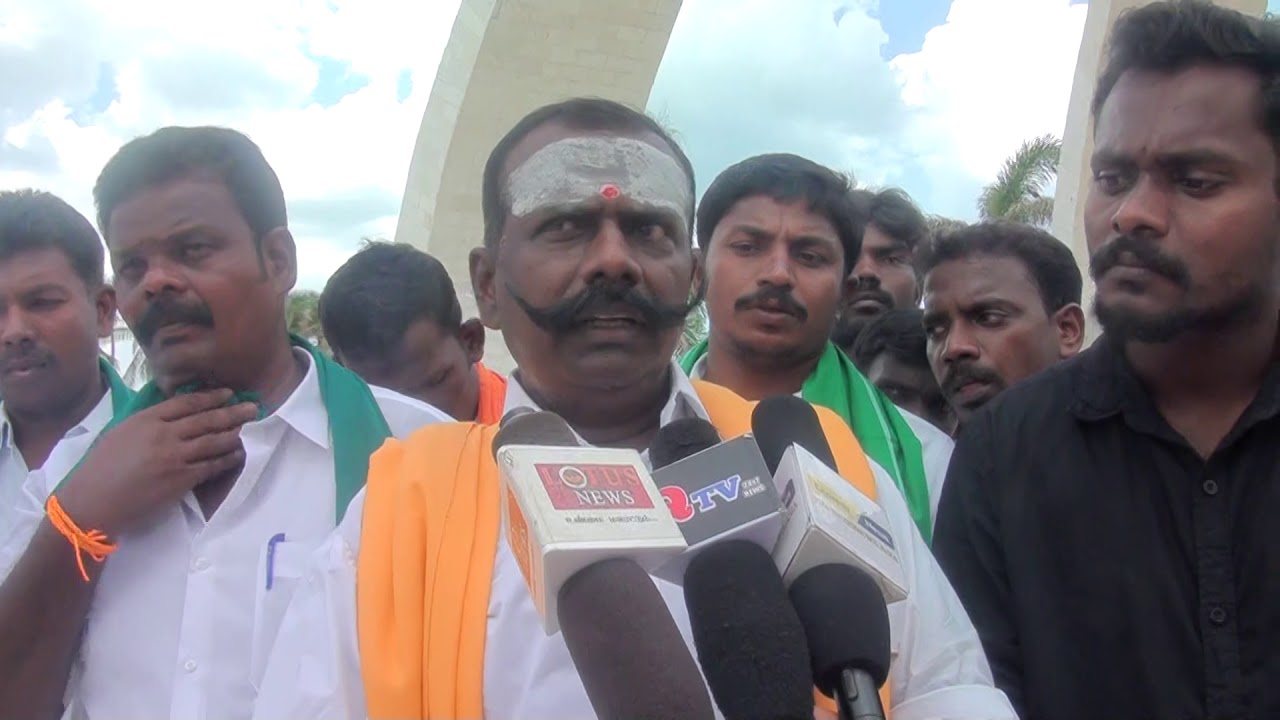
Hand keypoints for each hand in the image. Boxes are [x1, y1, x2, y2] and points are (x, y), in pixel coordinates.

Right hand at [56, 389, 259, 537]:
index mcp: (146, 420)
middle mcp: (164, 434)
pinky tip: (237, 454)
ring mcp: (175, 457)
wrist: (93, 502)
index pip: (186, 403)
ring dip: (234, 434)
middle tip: (253, 408)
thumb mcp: (120, 433)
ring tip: (248, 428)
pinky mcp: (181, 479)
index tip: (227, 393)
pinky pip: (212, 466)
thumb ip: (147, 423)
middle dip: (232, 412)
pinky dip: (227, 458)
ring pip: (214, 441)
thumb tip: (171, 416)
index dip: (210, 397)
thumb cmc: (100, 469)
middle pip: (206, 419)